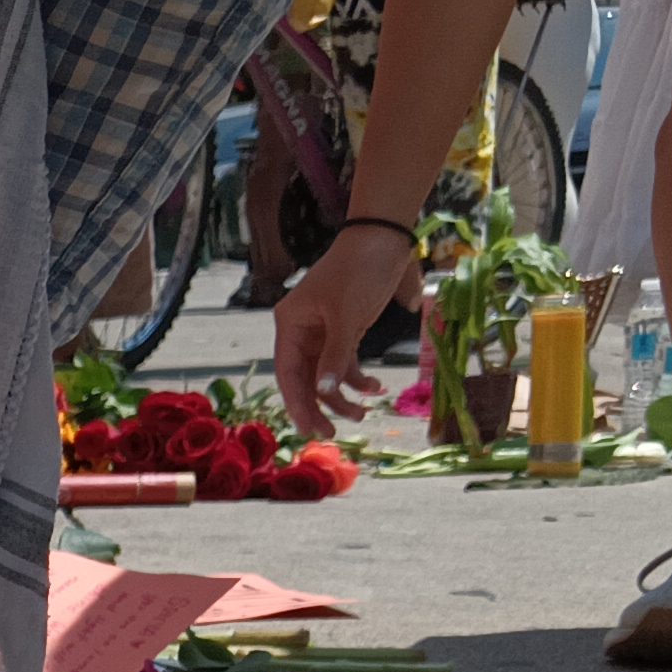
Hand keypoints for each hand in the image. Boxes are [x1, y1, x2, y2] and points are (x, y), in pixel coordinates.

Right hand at [273, 226, 424, 440]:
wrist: (383, 239)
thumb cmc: (358, 272)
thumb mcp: (346, 317)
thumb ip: (335, 357)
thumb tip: (324, 393)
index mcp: (290, 325)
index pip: (288, 373)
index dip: (298, 404)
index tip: (311, 430)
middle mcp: (301, 332)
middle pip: (305, 379)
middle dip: (321, 406)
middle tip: (335, 433)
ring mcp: (323, 332)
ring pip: (326, 375)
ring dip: (343, 396)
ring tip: (364, 414)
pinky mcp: (344, 330)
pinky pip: (345, 364)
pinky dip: (358, 378)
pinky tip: (375, 388)